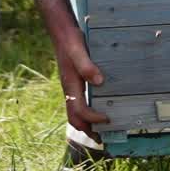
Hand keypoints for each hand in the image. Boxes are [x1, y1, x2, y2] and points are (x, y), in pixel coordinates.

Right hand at [34, 0, 109, 137]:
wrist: (61, 31)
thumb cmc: (70, 41)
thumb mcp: (79, 50)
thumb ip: (87, 66)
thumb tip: (99, 82)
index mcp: (70, 85)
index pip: (80, 111)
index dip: (93, 119)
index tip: (108, 119)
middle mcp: (70, 89)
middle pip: (75, 118)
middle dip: (88, 130)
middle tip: (104, 139)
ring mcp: (71, 87)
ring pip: (76, 112)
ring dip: (88, 124)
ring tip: (102, 132)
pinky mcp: (75, 83)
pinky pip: (79, 104)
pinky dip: (88, 113)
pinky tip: (98, 110)